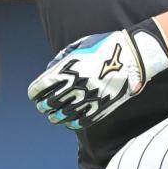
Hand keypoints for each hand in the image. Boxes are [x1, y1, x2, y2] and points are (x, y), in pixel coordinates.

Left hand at [27, 19, 167, 130]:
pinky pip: (80, 122)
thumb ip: (62, 58)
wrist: (133, 55)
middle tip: (42, 106)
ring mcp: (88, 98)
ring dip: (55, 117)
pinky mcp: (100, 108)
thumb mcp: (80, 45)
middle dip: (43, 105)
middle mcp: (75, 85)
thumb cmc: (105, 46)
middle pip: (49, 103)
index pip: (41, 87)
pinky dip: (71, 123)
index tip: (34, 95)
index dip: (34, 93)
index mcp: (67, 68)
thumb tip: (49, 71)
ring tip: (54, 116)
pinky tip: (69, 121)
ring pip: (62, 115)